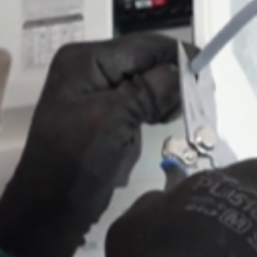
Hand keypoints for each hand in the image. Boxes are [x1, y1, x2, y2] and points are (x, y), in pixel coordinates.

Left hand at [0, 35, 182, 256]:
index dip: (176, 56)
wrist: (49, 210)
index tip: (208, 71)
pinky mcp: (100, 117)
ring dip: (157, 105)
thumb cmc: (76, 162)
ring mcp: (92, 94)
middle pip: (144, 64)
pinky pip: (134, 108)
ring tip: (165, 121)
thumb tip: (183, 69)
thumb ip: (151, 90)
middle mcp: (87, 70)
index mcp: (84, 61)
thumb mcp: (115, 118)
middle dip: (168, 83)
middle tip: (192, 103)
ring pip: (143, 87)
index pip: (142, 47)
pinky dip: (145, 119)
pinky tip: (148, 130)